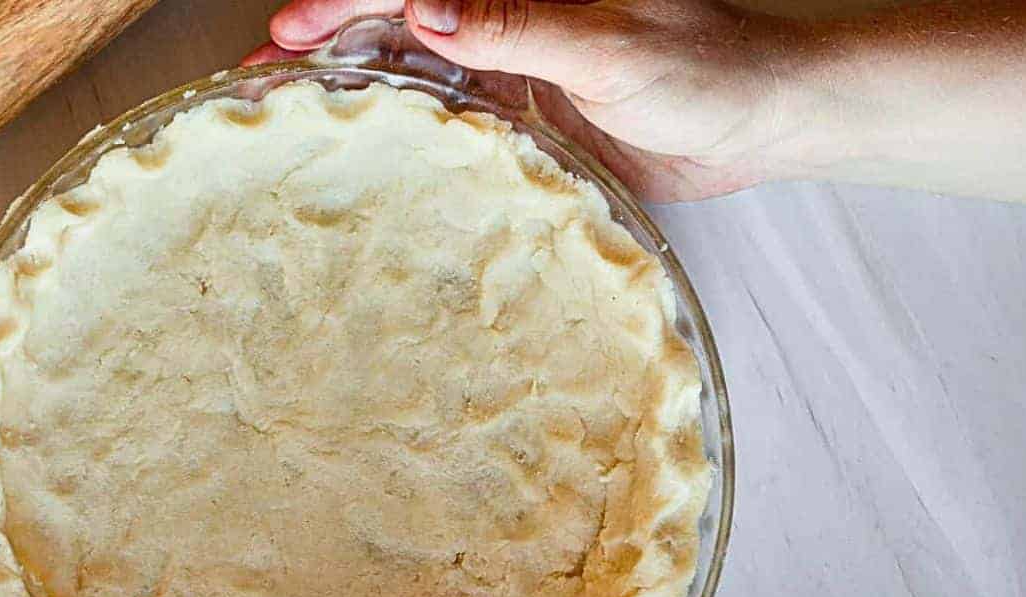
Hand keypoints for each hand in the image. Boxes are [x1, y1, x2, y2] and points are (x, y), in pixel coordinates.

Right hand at [244, 0, 806, 201]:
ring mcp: (516, 65)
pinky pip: (454, 121)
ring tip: (290, 116)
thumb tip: (427, 6)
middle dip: (329, 43)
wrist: (766, 119)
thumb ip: (519, 23)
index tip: (291, 33)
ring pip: (415, 71)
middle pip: (399, 20)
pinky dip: (407, 133)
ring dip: (355, 90)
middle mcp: (511, 16)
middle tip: (260, 76)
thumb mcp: (612, 43)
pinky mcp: (529, 117)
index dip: (348, 3)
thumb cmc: (710, 65)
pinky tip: (365, 153)